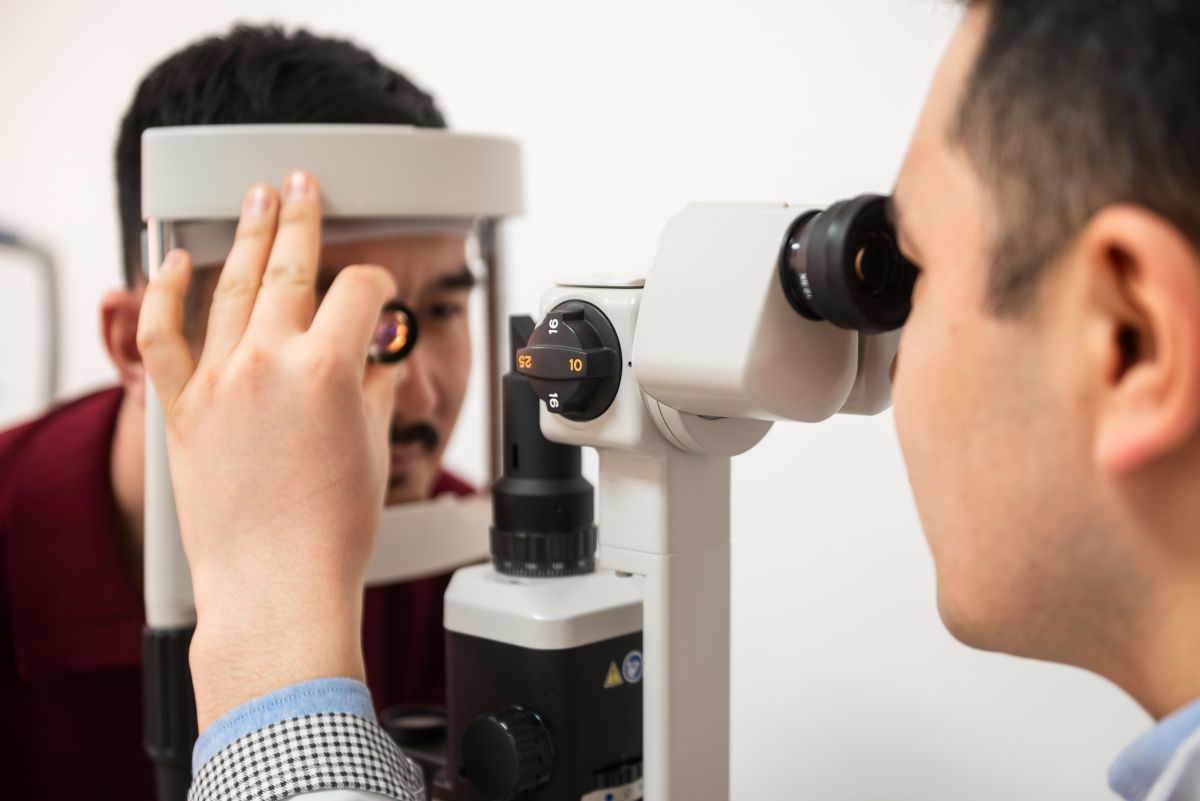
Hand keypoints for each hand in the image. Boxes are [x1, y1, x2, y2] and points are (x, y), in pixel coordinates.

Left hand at [137, 171, 398, 728]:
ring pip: (235, 287)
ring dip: (249, 237)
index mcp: (330, 369)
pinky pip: (165, 336)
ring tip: (258, 202)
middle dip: (304, 217)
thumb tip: (371, 365)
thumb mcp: (373, 448)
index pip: (360, 291)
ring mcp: (220, 382)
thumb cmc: (331, 532)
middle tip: (303, 184)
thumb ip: (372, 390)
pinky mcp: (183, 409)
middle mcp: (270, 363)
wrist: (275, 585)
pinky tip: (170, 262)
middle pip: (293, 265)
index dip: (379, 286)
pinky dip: (164, 293)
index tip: (380, 294)